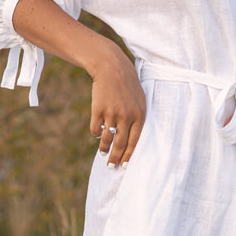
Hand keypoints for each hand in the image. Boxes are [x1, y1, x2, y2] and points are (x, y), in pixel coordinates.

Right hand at [88, 43, 145, 168]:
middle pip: (120, 143)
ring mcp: (112, 113)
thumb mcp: (139, 100)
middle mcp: (126, 116)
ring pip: (106, 138)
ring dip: (104, 148)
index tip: (124, 166)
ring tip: (102, 153)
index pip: (135, 141)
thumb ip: (136, 119)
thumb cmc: (127, 86)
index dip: (129, 155)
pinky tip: (97, 134)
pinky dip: (95, 134)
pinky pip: (96, 129)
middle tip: (111, 167)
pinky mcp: (98, 110)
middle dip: (115, 157)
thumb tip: (129, 140)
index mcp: (139, 115)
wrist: (112, 68)